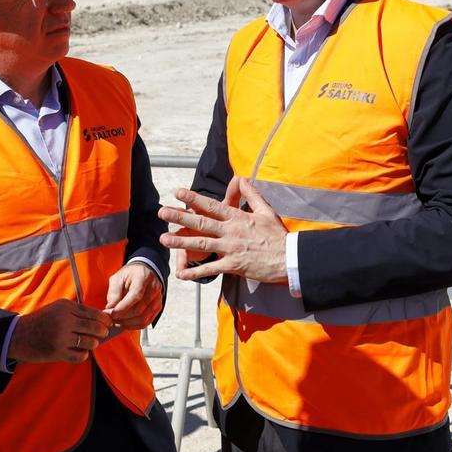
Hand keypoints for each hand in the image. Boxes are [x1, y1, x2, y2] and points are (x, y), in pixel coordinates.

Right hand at [8, 299, 110, 363]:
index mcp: (66, 307)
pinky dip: (83, 355)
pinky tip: (80, 352)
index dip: (105, 319)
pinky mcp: (57, 352)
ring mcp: (61, 337)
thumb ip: (77, 311)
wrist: (18, 336)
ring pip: (90, 342)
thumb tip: (101, 317)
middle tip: (103, 334)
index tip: (109, 323)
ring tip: (91, 343)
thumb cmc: (41, 321)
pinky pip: (80, 356)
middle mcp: (64, 321)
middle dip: (102, 332)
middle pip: (95, 327)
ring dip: (93, 343)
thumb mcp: (57, 308)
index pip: (93, 313)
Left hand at [105, 262, 163, 328]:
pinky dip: (135, 326)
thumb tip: (110, 308)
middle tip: (111, 318)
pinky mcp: (158, 307)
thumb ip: (114, 292)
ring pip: (144, 319)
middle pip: (139, 310)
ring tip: (117, 322)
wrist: (144, 272)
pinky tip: (125, 323)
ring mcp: (157, 299)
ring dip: (128, 324)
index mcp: (143, 278)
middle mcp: (154, 289)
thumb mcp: (118, 278)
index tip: (110, 313)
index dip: (122, 308)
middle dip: (123, 317)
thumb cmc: (131, 275)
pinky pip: (147, 322)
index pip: (135, 296)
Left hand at [159, 177, 288, 283]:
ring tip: (164, 239)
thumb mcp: (266, 210)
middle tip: (162, 212)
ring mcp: (231, 249)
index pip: (212, 206)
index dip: (194, 199)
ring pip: (201, 244)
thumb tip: (241, 178)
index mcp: (237, 218)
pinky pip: (211, 268)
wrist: (289, 258)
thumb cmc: (277, 235)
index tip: (178, 193)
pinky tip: (181, 273)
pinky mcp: (233, 266)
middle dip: (180, 217)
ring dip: (181, 242)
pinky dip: (195, 272)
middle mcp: (231, 232)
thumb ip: (251, 194)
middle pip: (201, 223)